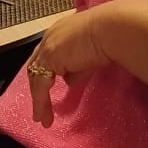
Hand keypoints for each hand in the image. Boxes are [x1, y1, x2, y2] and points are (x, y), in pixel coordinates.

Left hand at [24, 5, 116, 126]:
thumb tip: (70, 82)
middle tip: (40, 106)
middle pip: (36, 66)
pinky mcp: (49, 58)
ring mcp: (48, 47)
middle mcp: (50, 37)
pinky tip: (43, 115)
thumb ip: (78, 68)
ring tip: (42, 118)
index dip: (46, 73)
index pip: (47, 55)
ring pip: (36, 77)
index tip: (47, 88)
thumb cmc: (110, 37)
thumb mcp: (91, 56)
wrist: (111, 29)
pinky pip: (40, 86)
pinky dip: (40, 102)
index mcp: (61, 32)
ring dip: (39, 99)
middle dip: (37, 87)